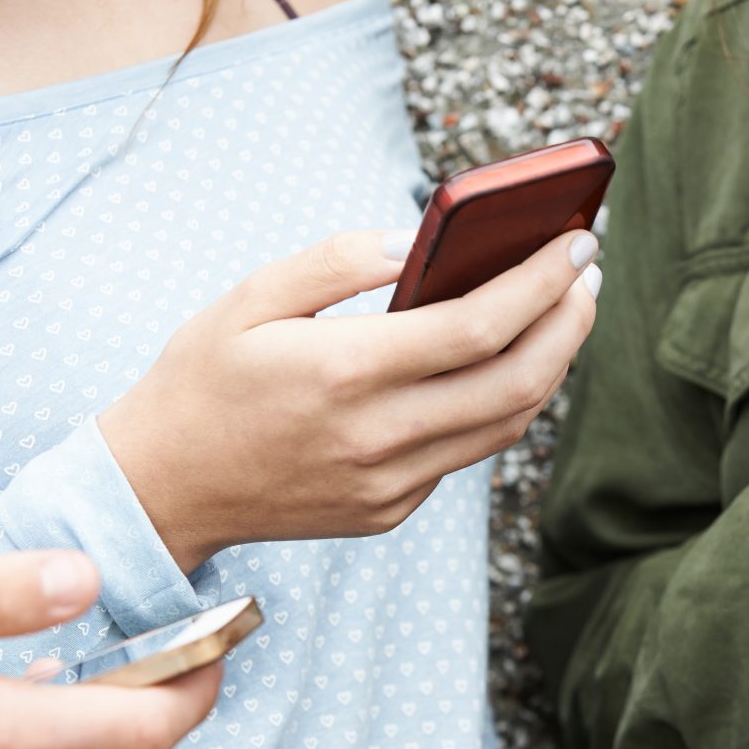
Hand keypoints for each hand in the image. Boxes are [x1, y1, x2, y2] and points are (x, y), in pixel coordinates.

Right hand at [101, 229, 599, 571]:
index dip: (542, 283)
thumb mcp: (249, 298)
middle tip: (588, 273)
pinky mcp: (389, 510)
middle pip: (517, 383)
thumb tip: (416, 238)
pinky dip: (498, 403)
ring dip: (550, 365)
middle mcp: (376, 437)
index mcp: (343, 373)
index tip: (577, 243)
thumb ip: (335, 260)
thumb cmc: (201, 380)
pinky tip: (503, 361)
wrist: (161, 491)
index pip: (478, 327)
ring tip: (564, 311)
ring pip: (505, 425)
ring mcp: (388, 484)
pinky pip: (466, 453)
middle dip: (571, 322)